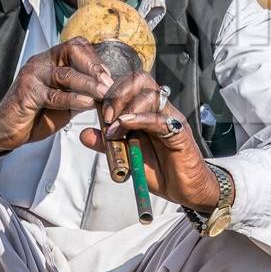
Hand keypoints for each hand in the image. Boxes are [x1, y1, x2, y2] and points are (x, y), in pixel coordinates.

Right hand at [0, 37, 112, 153]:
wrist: (6, 129)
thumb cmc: (36, 114)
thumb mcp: (64, 100)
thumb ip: (81, 92)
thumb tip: (108, 93)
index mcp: (50, 59)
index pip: (77, 46)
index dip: (95, 59)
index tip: (109, 76)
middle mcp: (41, 62)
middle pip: (71, 50)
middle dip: (93, 66)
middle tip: (108, 82)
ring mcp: (32, 76)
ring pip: (64, 73)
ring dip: (88, 83)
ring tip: (104, 93)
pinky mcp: (26, 93)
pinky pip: (53, 94)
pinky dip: (72, 99)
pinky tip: (86, 103)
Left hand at [80, 70, 232, 212]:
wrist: (186, 191)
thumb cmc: (159, 170)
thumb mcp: (127, 157)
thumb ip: (106, 144)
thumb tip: (83, 134)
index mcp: (147, 109)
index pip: (130, 83)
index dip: (111, 89)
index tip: (95, 104)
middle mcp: (160, 108)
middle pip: (140, 79)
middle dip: (118, 92)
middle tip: (105, 114)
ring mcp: (171, 118)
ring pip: (150, 95)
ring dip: (126, 108)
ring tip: (114, 128)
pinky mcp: (179, 132)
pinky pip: (160, 118)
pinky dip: (140, 119)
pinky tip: (126, 125)